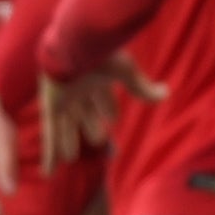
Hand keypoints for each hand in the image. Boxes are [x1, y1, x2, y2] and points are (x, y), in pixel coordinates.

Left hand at [39, 53, 164, 174]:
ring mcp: (63, 98)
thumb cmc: (103, 55)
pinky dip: (50, 152)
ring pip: (66, 124)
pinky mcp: (50, 106)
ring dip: (68, 141)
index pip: (103, 97)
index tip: (113, 120)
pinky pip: (49, 133)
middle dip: (90, 125)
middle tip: (97, 139)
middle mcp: (79, 89)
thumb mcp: (126, 73)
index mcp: (97, 78)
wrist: (75, 44)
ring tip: (72, 158)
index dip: (108, 108)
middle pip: (85, 112)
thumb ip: (142, 88)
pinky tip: (48, 171)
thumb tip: (166, 94)